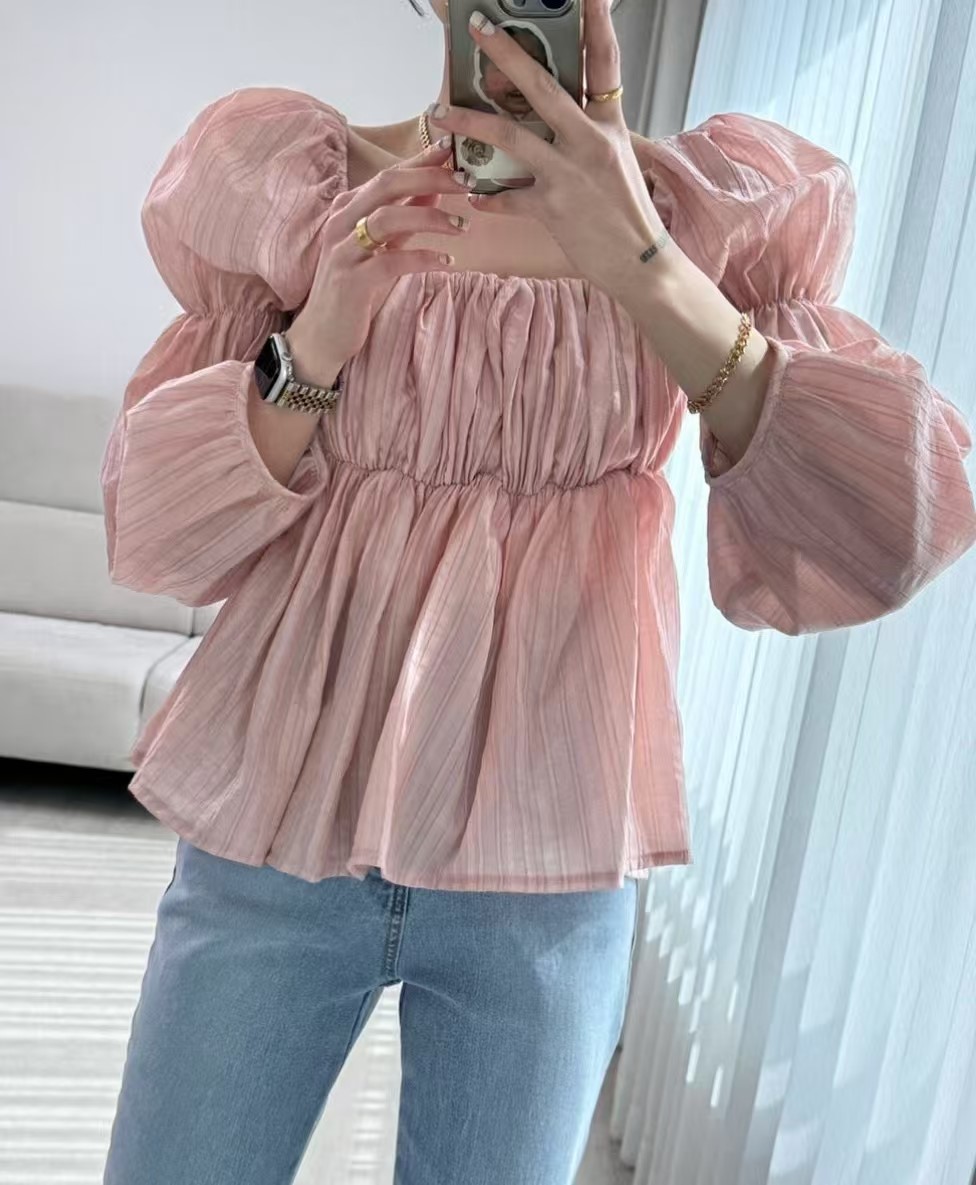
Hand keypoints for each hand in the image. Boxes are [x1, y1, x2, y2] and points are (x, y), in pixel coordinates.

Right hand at [287, 140, 470, 381]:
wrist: (322, 334)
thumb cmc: (355, 289)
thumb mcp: (382, 247)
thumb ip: (405, 218)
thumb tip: (435, 189)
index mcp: (348, 208)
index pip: (388, 174)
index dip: (421, 160)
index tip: (454, 150)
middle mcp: (341, 222)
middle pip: (387, 185)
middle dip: (430, 177)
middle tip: (466, 183)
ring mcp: (343, 250)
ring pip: (388, 218)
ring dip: (430, 218)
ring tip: (461, 227)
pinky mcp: (351, 280)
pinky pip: (391, 261)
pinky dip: (423, 258)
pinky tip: (447, 262)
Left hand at [427, 0, 669, 298]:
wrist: (638, 263)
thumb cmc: (625, 212)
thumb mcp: (617, 159)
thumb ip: (588, 131)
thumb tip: (555, 109)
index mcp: (610, 125)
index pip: (605, 62)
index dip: (597, 22)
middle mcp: (590, 142)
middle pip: (542, 85)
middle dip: (506, 53)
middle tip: (480, 27)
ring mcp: (569, 174)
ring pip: (510, 135)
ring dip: (469, 121)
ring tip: (440, 111)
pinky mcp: (552, 208)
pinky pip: (506, 197)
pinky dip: (486, 195)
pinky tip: (470, 191)